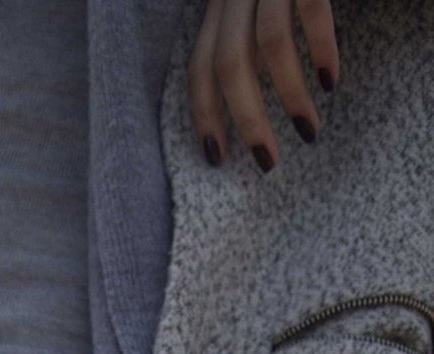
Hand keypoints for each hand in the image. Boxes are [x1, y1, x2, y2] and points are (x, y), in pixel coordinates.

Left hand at [190, 0, 336, 171]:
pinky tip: (330, 80)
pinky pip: (308, 11)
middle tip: (267, 162)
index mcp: (221, 2)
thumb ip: (246, 38)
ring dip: (288, 96)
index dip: (203, 113)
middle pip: (228, 64)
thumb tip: (243, 96)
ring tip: (308, 131)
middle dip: (245, 120)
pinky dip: (321, 49)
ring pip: (267, 45)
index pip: (199, 64)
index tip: (216, 157)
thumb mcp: (255, 4)